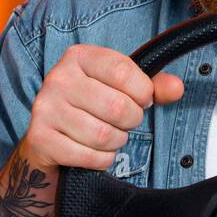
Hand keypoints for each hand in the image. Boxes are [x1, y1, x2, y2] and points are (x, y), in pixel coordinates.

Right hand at [21, 44, 182, 170]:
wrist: (50, 137)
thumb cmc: (91, 107)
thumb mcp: (121, 88)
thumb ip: (153, 86)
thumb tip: (176, 88)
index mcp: (79, 56)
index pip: (123, 71)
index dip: (142, 92)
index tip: (141, 99)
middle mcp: (58, 78)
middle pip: (117, 106)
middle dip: (131, 121)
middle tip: (124, 122)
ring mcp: (45, 108)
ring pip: (103, 135)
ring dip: (116, 142)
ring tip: (109, 136)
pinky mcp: (40, 138)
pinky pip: (89, 156)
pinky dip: (101, 160)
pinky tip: (95, 151)